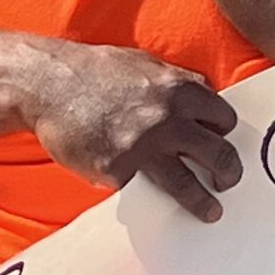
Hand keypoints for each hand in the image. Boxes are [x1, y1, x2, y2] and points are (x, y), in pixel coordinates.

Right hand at [21, 40, 241, 221]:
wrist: (46, 83)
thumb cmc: (93, 70)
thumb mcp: (144, 63)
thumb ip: (177, 81)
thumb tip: (204, 97)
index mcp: (179, 89)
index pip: (223, 119)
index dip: (224, 133)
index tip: (221, 143)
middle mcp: (168, 119)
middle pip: (218, 154)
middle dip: (229, 172)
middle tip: (228, 181)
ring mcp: (143, 148)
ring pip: (188, 184)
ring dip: (205, 201)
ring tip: (212, 212)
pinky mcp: (117, 171)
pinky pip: (140, 188)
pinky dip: (143, 190)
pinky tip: (143, 191)